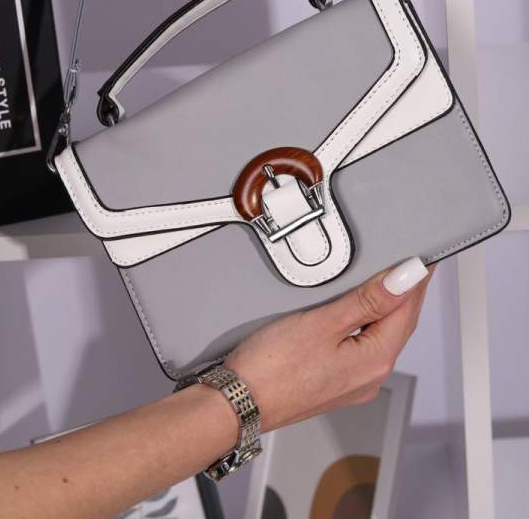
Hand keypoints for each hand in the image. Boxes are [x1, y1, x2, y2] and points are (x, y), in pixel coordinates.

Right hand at [228, 257, 431, 432]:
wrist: (236, 405)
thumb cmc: (271, 369)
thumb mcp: (323, 323)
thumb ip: (368, 300)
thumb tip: (405, 279)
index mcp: (374, 361)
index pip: (407, 310)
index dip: (417, 280)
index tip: (424, 256)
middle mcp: (369, 377)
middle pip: (398, 325)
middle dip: (407, 292)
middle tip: (412, 262)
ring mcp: (352, 383)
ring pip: (380, 335)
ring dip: (388, 307)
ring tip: (391, 279)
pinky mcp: (334, 382)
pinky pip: (363, 345)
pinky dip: (368, 323)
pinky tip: (361, 311)